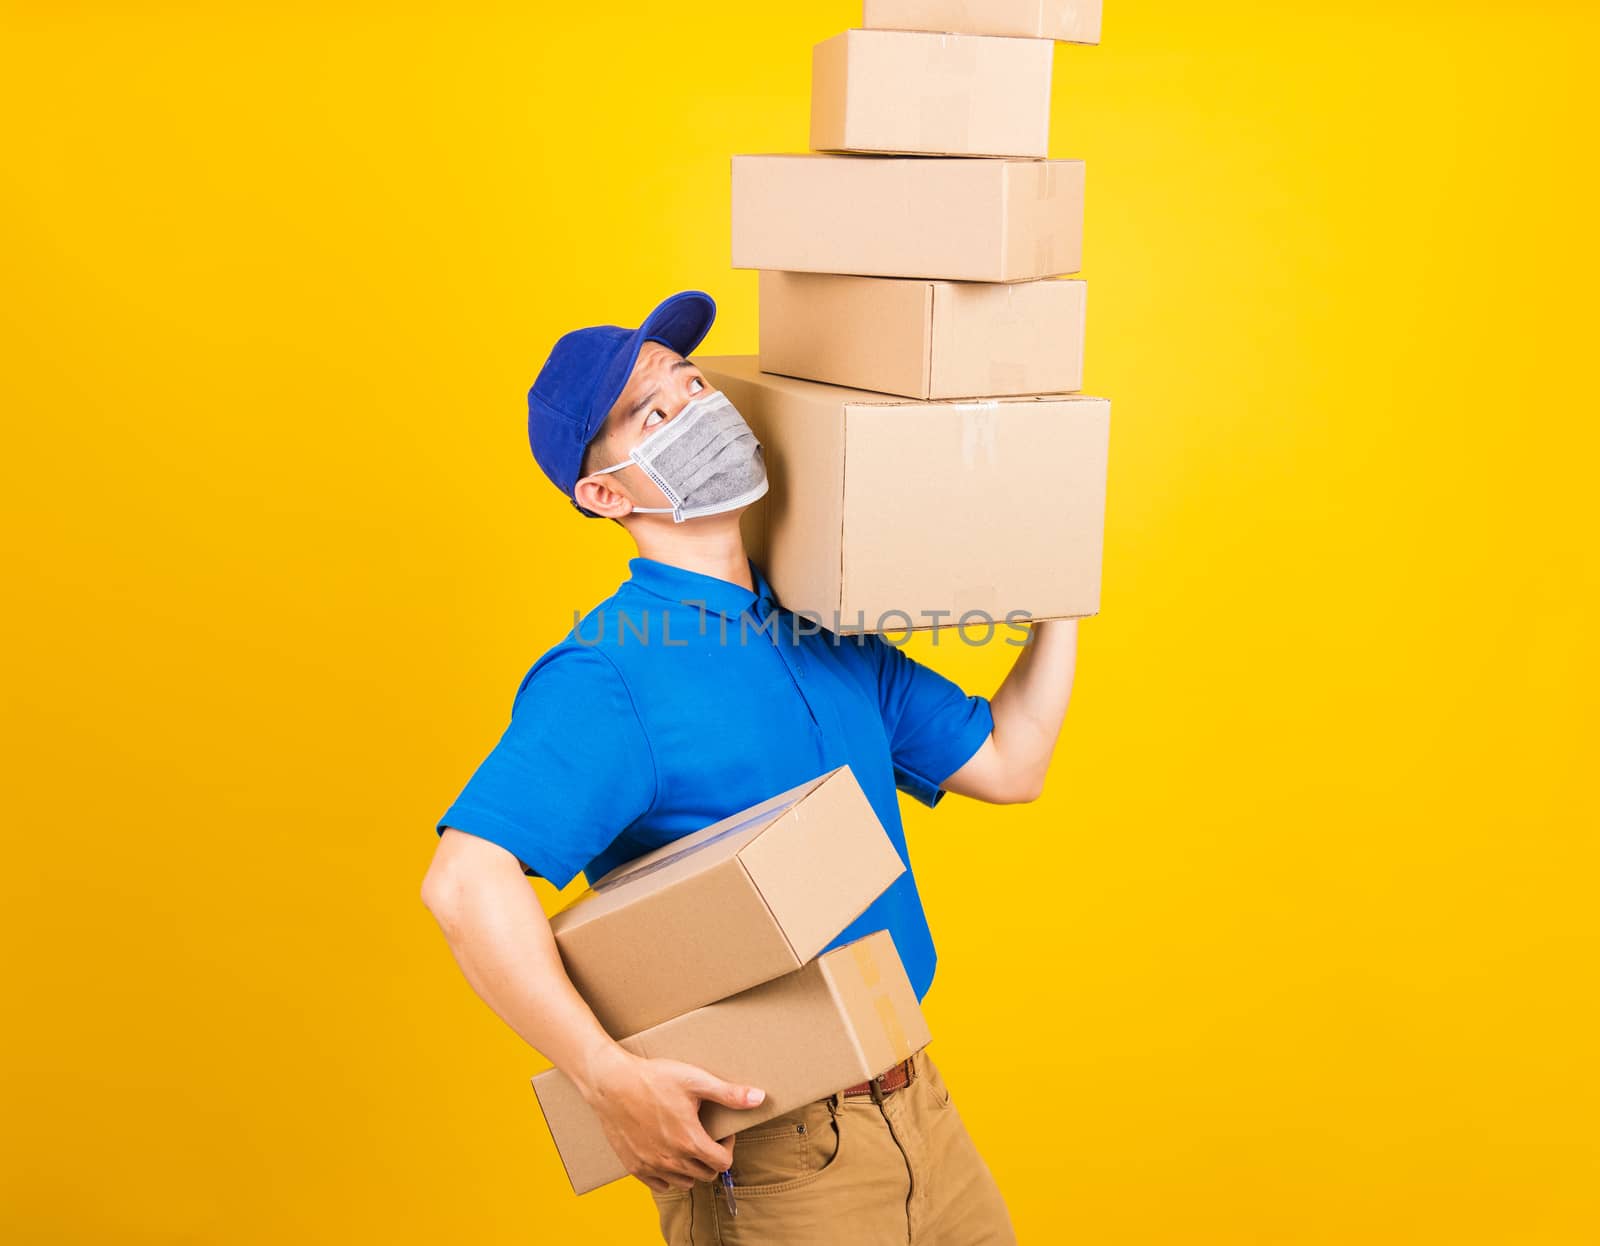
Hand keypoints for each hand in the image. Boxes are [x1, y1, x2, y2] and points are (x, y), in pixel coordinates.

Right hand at [580, 1047, 764, 1192]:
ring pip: (684, 1182)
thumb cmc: (653, 1078)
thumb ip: (729, 1094)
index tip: (720, 1131)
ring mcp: (651, 1166)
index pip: (722, 1163)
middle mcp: (671, 1160)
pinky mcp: (634, 1167)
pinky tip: (666, 1153)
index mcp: (689, 1141)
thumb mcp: (695, 1080)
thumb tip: (759, 1098)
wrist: (611, 1082)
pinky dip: (668, 1175)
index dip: (727, 1146)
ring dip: (691, 1168)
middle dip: (711, 1156)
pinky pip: (660, 1185)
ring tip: (686, 1143)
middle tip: (704, 1135)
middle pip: (706, 1174)